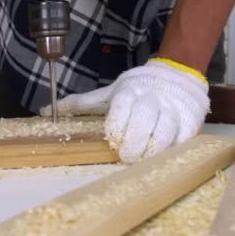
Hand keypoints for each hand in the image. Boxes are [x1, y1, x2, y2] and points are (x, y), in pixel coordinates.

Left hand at [40, 58, 209, 162]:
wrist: (176, 75)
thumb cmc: (134, 90)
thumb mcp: (107, 93)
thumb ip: (79, 104)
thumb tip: (44, 111)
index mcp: (129, 91)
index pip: (123, 105)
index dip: (118, 123)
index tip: (113, 138)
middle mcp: (152, 98)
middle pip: (144, 118)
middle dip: (134, 140)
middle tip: (126, 156)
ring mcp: (173, 110)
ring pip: (165, 129)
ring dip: (153, 148)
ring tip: (143, 160)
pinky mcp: (190, 121)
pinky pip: (182, 137)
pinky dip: (172, 149)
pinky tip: (162, 157)